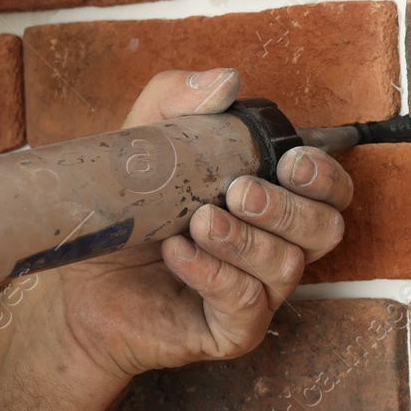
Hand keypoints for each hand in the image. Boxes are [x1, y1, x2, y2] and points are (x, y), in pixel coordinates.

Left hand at [25, 68, 352, 390]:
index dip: (326, 178)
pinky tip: (179, 253)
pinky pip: (246, 303)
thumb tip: (226, 81)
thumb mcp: (146, 143)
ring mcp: (260, 293)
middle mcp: (278, 249)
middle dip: (288, 209)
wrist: (77, 281)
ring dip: (245, 241)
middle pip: (325, 230)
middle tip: (238, 191)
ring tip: (197, 222)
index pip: (332, 193)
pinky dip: (214, 274)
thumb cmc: (126, 215)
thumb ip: (180, 103)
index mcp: (275, 203)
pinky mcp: (231, 330)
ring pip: (287, 266)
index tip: (291, 162)